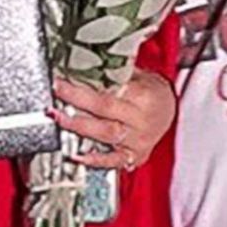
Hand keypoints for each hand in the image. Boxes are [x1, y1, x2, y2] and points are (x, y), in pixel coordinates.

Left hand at [52, 71, 176, 171]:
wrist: (171, 111)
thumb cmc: (151, 91)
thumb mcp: (137, 74)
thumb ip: (112, 73)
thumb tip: (81, 64)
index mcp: (143, 95)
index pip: (109, 89)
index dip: (83, 85)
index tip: (62, 79)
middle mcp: (141, 120)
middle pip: (104, 109)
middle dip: (76, 100)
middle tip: (56, 92)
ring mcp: (138, 140)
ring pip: (105, 134)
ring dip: (78, 126)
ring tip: (58, 117)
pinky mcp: (135, 156)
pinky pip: (113, 161)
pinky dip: (94, 160)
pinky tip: (76, 155)